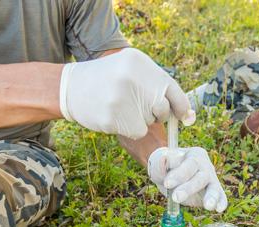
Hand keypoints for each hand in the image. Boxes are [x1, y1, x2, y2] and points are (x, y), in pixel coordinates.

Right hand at [59, 48, 194, 138]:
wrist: (70, 87)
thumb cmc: (108, 81)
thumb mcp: (131, 71)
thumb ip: (159, 88)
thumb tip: (189, 117)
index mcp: (140, 62)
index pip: (171, 89)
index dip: (181, 106)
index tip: (185, 116)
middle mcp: (132, 78)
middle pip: (163, 109)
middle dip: (156, 113)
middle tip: (137, 106)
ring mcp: (122, 98)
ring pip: (150, 122)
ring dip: (140, 120)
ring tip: (120, 106)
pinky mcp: (113, 117)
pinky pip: (138, 132)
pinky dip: (130, 129)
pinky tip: (115, 117)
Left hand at [147, 146, 227, 211]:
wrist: (170, 179)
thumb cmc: (165, 168)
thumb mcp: (158, 163)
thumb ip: (160, 162)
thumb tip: (164, 157)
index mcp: (194, 155)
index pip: (189, 164)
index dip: (179, 174)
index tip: (167, 184)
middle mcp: (205, 166)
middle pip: (201, 177)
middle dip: (189, 188)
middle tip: (176, 198)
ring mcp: (212, 180)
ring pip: (213, 187)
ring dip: (211, 196)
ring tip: (208, 206)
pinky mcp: (214, 193)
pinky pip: (221, 197)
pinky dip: (221, 202)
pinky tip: (219, 208)